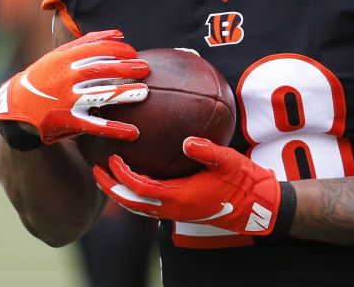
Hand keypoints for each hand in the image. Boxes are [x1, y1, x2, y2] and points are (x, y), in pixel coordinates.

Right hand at [0, 29, 148, 143]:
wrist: (17, 106)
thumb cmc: (45, 76)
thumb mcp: (59, 55)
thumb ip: (89, 42)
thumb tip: (120, 34)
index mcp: (64, 59)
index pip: (96, 49)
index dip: (118, 50)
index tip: (133, 52)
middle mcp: (66, 78)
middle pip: (101, 70)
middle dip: (125, 68)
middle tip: (145, 68)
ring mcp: (67, 100)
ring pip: (100, 96)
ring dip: (124, 94)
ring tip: (144, 93)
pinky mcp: (70, 121)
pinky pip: (96, 126)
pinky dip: (115, 129)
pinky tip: (134, 132)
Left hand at [93, 137, 280, 234]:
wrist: (257, 206)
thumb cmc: (243, 182)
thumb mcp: (229, 161)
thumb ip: (208, 151)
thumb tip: (187, 140)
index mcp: (180, 198)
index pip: (139, 188)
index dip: (122, 174)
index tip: (112, 157)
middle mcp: (173, 209)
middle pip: (131, 202)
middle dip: (111, 187)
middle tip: (95, 170)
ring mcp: (176, 213)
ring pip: (138, 207)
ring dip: (120, 193)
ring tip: (107, 176)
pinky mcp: (181, 211)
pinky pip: (149, 206)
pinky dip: (135, 195)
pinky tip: (134, 181)